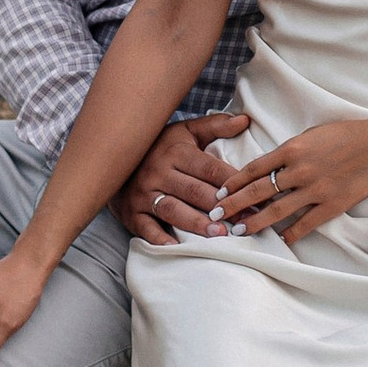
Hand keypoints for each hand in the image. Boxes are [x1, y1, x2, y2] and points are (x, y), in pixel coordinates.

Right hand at [114, 108, 252, 246]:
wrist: (112, 160)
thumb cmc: (158, 147)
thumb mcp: (185, 131)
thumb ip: (215, 126)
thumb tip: (245, 119)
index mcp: (176, 152)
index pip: (209, 168)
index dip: (232, 182)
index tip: (254, 194)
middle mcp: (159, 172)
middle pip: (194, 191)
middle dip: (221, 206)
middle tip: (245, 220)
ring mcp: (144, 194)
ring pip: (173, 209)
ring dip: (196, 223)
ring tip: (219, 234)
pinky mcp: (132, 213)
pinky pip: (146, 227)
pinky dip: (160, 238)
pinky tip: (177, 247)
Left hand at [214, 115, 367, 245]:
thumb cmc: (346, 133)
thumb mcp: (311, 134)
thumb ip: (289, 151)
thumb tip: (269, 167)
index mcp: (292, 149)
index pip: (254, 168)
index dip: (234, 182)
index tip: (221, 192)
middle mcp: (298, 170)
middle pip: (258, 191)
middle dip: (234, 204)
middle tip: (217, 214)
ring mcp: (315, 190)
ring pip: (276, 210)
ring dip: (255, 222)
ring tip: (239, 230)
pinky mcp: (332, 205)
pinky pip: (306, 224)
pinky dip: (291, 234)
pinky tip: (280, 240)